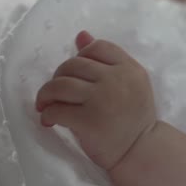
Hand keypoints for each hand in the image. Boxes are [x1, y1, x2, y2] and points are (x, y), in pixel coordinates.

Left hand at [35, 31, 156, 169]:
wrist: (140, 151)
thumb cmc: (133, 118)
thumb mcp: (130, 83)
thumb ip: (108, 60)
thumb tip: (81, 34)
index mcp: (129, 69)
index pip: (97, 47)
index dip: (81, 57)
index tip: (77, 74)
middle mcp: (117, 79)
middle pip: (74, 64)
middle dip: (59, 77)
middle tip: (56, 93)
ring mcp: (102, 99)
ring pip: (60, 84)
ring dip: (46, 94)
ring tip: (46, 105)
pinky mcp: (88, 120)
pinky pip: (56, 109)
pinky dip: (47, 114)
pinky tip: (49, 120)